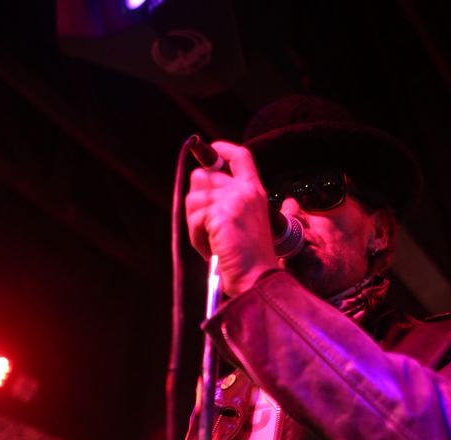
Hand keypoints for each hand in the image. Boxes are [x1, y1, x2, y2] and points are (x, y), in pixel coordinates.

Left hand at [185, 141, 277, 296]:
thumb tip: (198, 183)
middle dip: (197, 202)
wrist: (257, 278)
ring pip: (193, 198)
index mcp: (255, 192)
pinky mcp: (220, 214)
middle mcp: (245, 191)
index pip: (240, 157)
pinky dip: (197, 237)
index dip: (222, 150)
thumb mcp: (242, 222)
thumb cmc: (248, 259)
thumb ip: (226, 201)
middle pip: (202, 176)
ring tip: (213, 241)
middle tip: (207, 227)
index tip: (211, 149)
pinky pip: (194, 219)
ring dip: (195, 223)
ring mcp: (233, 201)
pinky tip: (212, 248)